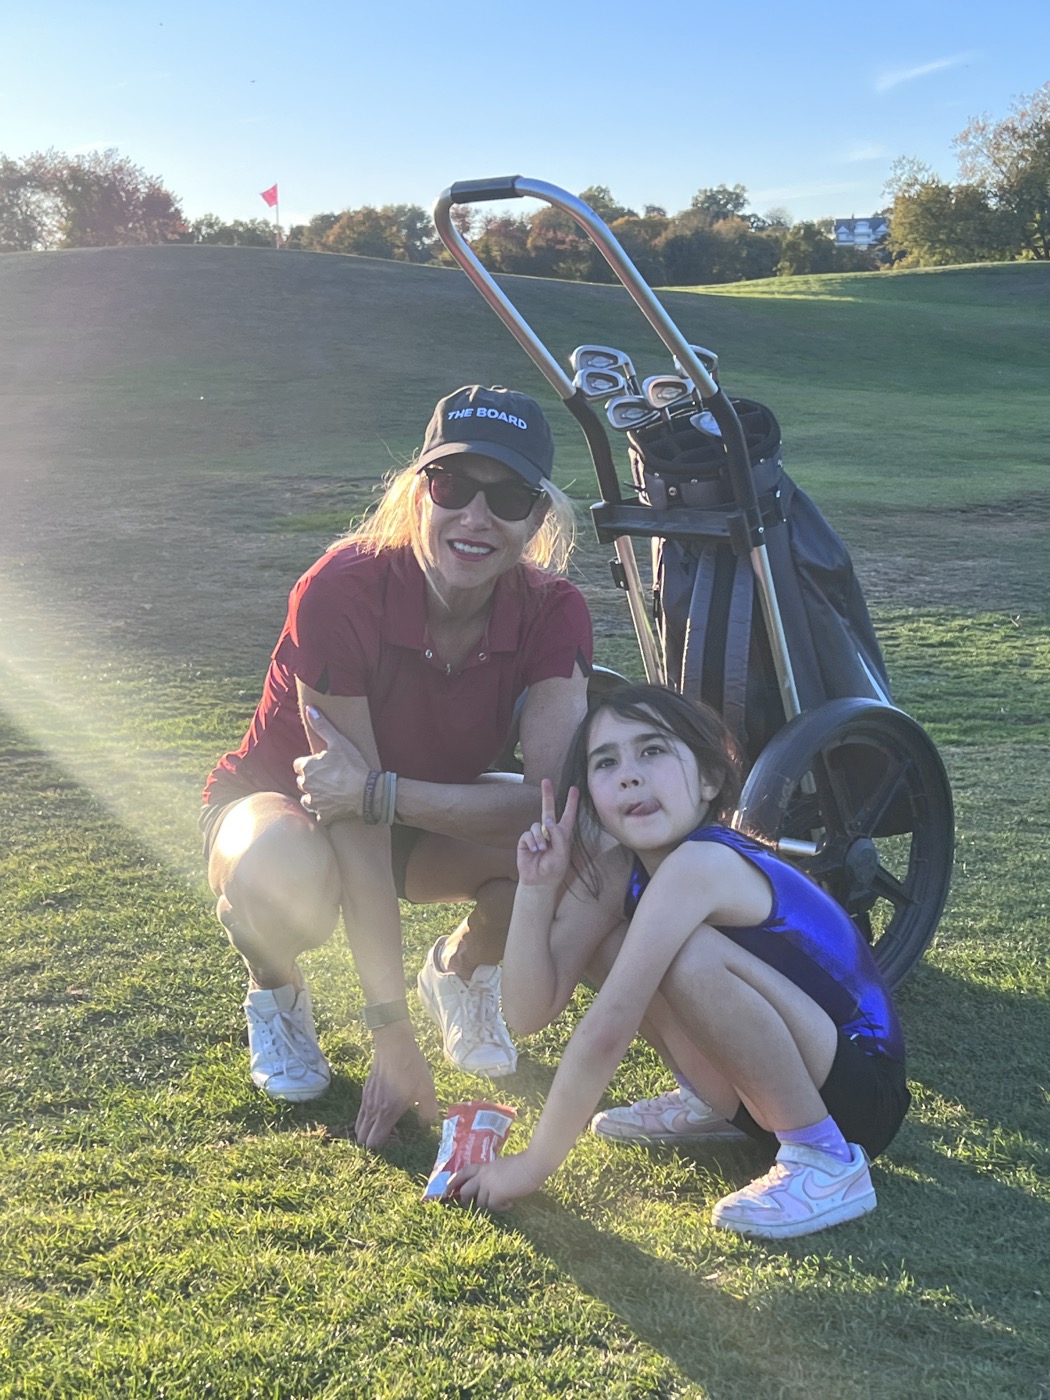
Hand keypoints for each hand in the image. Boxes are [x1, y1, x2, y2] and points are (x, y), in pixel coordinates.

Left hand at [293, 706, 369, 822]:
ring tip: (328, 791)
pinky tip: (332, 807)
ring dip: (314, 795)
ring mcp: (313, 801)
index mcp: (306, 767)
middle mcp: (305, 785)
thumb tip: (309, 709)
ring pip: (306, 798)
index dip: (309, 763)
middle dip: (310, 779)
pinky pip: (318, 814)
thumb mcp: (338, 741)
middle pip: (302, 781)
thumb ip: (322, 726)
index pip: (299, 764)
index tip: (321, 763)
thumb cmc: (352, 765)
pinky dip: (323, 812)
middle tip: (327, 776)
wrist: (366, 791)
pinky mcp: (323, 815)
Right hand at [355, 1024, 438, 1148]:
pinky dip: (367, 1119)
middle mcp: (373, 1110)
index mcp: (387, 1113)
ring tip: (386, 1125)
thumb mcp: (427, 1090)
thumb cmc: (412, 1068)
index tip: (395, 1142)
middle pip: (362, 1138)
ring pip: (359, 1126)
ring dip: (368, 1130)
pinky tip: (382, 1111)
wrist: (394, 1045)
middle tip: (390, 1136)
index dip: (383, 1148)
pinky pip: (361, 1113)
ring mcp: (366, 1100)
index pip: (373, 1142)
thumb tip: (428, 1126)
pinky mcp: (365, 1091)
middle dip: (373, 1142)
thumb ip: (428, 1112)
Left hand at [448, 1151, 546, 1210]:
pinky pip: (493, 1207)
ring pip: (480, 1202)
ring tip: (502, 1202)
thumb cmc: (522, 1164)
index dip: (454, 1181)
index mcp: (485, 1167)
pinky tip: (510, 1203)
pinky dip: (502, 1207)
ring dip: (490, 1205)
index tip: (447, 1190)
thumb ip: (494, 1175)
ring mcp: (489, 1185)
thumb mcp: (502, 1167)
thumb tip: (492, 1189)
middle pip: (465, 1190)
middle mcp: (483, 1176)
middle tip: (470, 1205)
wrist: (532, 1164)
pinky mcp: (497, 1194)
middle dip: (465, 1200)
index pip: (463, 1172)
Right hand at [516, 779, 578, 887]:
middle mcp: (550, 832)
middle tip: (546, 780)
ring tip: (542, 850)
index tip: (574, 788)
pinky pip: (528, 834)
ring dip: (539, 837)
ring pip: (537, 825)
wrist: (538, 881)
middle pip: (548, 809)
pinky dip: (532, 841)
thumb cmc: (554, 869)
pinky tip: (534, 850)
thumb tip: (548, 820)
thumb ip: (558, 836)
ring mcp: (537, 835)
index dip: (571, 802)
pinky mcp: (526, 840)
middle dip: (547, 794)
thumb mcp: (562, 854)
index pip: (568, 815)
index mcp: (563, 834)